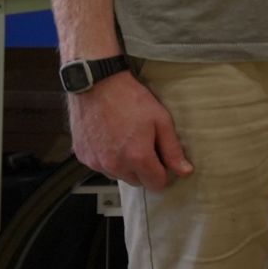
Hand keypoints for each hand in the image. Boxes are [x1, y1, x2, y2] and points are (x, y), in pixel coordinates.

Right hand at [67, 71, 192, 190]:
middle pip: (137, 182)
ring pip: (118, 175)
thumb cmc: (130, 99)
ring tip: (127, 139)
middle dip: (145, 169)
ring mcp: (96, 162)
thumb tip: (185, 171)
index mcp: (137, 157)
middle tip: (145, 144)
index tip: (163, 159)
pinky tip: (111, 139)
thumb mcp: (160, 120)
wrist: (97, 84)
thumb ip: (173, 150)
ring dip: (125, 165)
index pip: (156, 184)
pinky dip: (108, 158)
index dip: (163, 173)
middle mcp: (114, 165)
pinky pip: (101, 166)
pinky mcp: (82, 156)